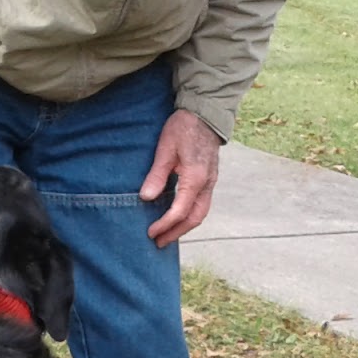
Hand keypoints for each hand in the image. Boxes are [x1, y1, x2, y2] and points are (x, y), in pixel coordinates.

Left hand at [139, 110, 221, 247]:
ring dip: (184, 227)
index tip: (150, 232)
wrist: (205, 114)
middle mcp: (207, 184)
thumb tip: (146, 198)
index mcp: (195, 177)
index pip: (180, 210)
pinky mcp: (210, 179)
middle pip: (194, 218)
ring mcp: (211, 182)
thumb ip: (157, 175)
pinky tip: (177, 218)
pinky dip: (189, 216)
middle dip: (176, 233)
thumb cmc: (183, 128)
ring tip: (167, 235)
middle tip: (158, 242)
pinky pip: (202, 204)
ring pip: (200, 213)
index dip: (165, 224)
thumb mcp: (165, 149)